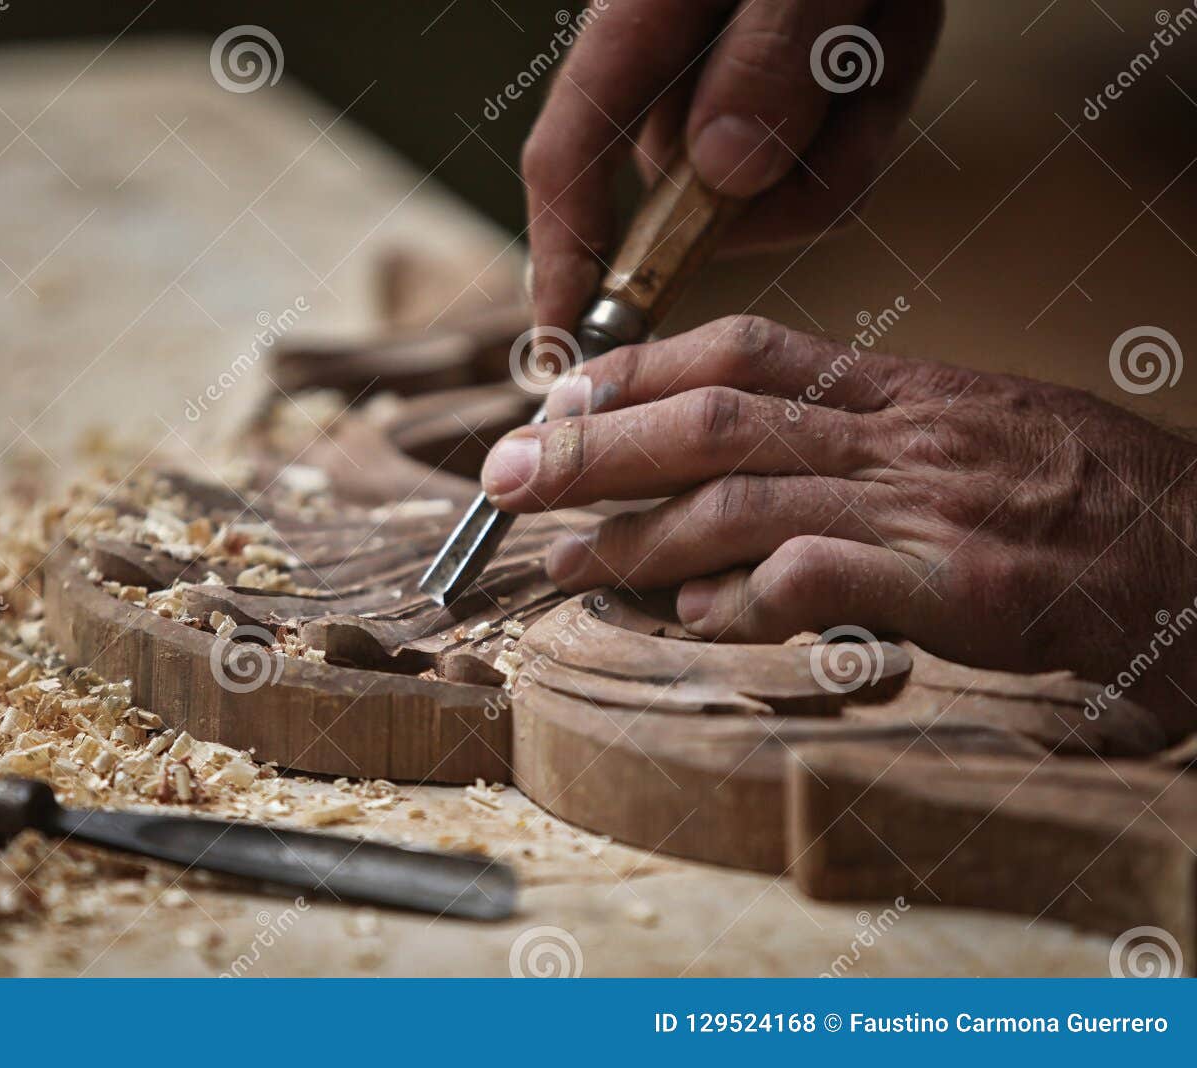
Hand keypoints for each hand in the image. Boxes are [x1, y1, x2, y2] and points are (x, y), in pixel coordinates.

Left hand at [480, 315, 1196, 740]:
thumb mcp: (967, 441)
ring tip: (563, 564)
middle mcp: (903, 437)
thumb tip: (725, 520)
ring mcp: (933, 510)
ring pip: (746, 498)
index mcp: (899, 392)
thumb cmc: (1086, 503)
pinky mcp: (969, 591)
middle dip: (594, 446)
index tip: (554, 396)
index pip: (739, 350)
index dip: (632, 370)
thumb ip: (850, 458)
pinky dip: (743, 596)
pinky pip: (826, 579)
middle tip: (506, 478)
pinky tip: (693, 616)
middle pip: (715, 420)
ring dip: (635, 532)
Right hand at [523, 0, 942, 334]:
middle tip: (850, 77)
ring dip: (842, 136)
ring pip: (764, 190)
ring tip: (878, 28)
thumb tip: (722, 175)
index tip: (569, 347)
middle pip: (683, 195)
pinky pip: (823, 161)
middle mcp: (671, 66)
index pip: (570, 163)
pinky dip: (870, 118)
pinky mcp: (786, 93)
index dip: (561, 261)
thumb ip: (772, 51)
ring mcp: (729, 83)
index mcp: (639, 21)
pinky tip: (887, 35)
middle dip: (772, 186)